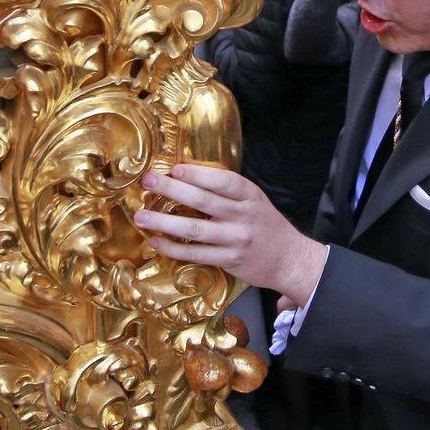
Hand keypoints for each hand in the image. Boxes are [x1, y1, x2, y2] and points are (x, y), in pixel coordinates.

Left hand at [136, 165, 328, 303]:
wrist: (288, 259)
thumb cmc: (265, 225)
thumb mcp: (253, 200)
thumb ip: (226, 189)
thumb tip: (187, 170)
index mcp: (250, 196)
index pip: (223, 181)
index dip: (198, 174)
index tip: (175, 168)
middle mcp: (244, 216)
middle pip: (203, 201)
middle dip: (172, 190)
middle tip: (148, 182)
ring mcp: (236, 240)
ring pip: (195, 229)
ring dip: (164, 222)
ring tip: (141, 216)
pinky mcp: (229, 260)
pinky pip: (196, 254)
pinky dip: (174, 248)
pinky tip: (156, 242)